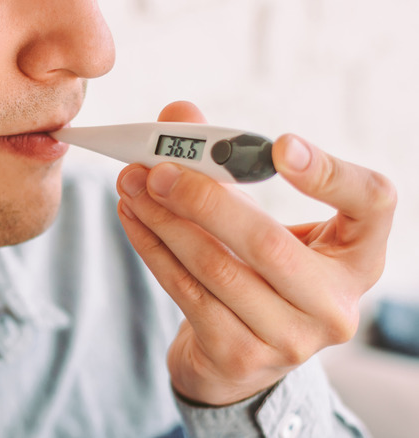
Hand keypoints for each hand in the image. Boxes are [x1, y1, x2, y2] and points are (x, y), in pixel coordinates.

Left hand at [116, 101, 396, 404]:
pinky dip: (153, 248)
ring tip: (131, 184)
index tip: (279, 146)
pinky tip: (133, 217)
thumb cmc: (258, 271)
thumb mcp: (260, 218)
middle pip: (268, 243)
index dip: (331, 173)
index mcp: (359, 256)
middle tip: (156, 167)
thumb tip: (176, 115)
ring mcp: (289, 338)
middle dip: (202, 198)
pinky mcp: (239, 355)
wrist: (239, 352)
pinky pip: (186, 291)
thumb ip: (226, 164)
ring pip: (216, 268)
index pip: (372, 203)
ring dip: (163, 220)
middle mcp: (333, 304)